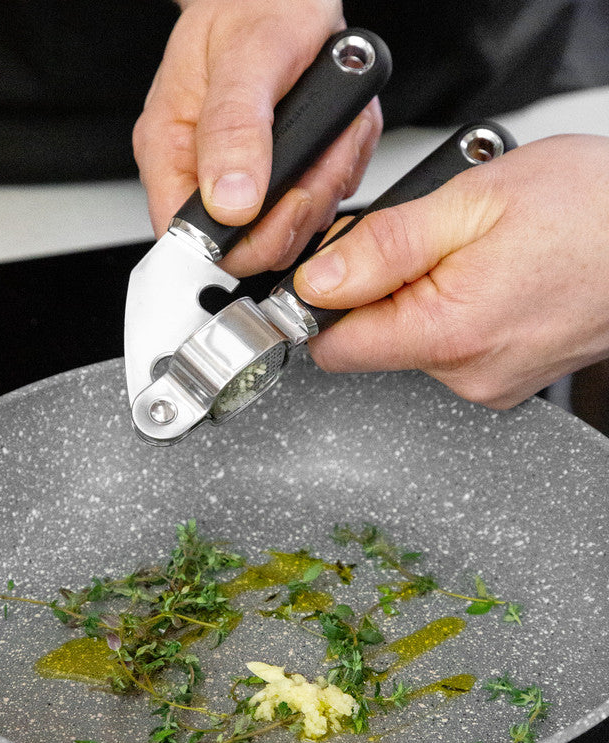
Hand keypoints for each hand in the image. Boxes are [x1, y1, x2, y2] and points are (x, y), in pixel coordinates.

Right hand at [132, 0, 382, 275]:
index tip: (283, 206)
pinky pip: (322, 205)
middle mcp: (206, 173)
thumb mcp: (249, 55)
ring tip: (332, 128)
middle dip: (298, 209)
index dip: (238, 242)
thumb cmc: (259, 6)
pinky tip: (336, 132)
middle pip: (250, 246)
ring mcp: (249, 181)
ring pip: (293, 230)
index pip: (189, 237)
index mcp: (171, 147)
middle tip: (321, 154)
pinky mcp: (286, 180)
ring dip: (327, 182)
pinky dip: (342, 169)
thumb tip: (230, 201)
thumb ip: (235, 129)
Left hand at [294, 134, 608, 407]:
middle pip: (375, 341)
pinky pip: (453, 348)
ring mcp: (491, 384)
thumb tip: (318, 280)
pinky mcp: (509, 380)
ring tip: (477, 254)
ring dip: (425, 296)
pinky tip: (494, 277)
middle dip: (382, 289)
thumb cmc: (592, 210)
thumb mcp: (472, 202)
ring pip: (414, 342)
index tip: (329, 271)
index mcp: (449, 333)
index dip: (320, 305)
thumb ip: (384, 247)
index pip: (336, 348)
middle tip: (431, 238)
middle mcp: (468, 375)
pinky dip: (457, 310)